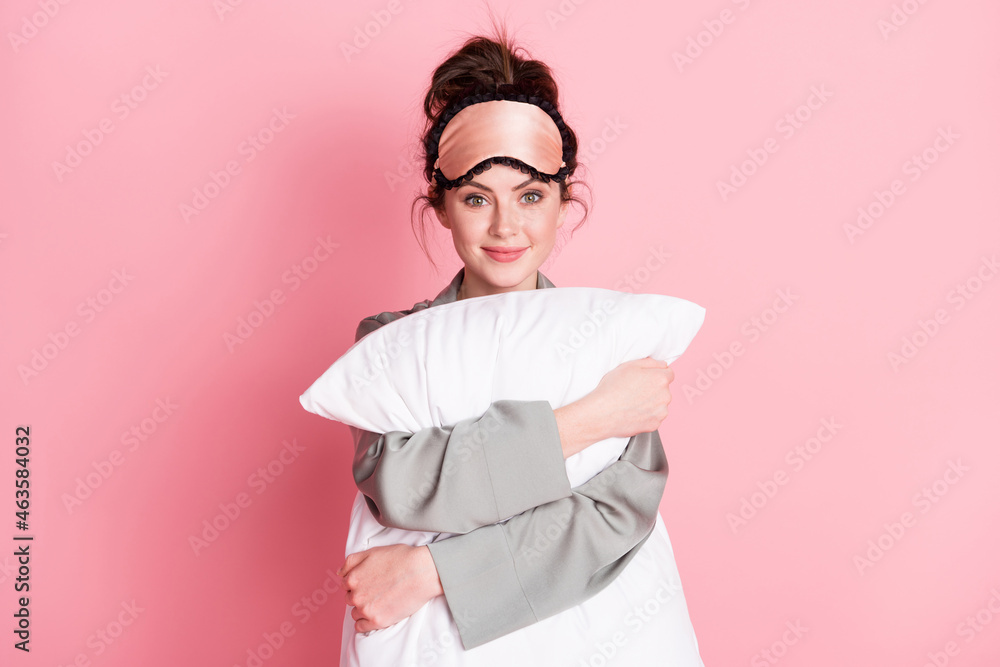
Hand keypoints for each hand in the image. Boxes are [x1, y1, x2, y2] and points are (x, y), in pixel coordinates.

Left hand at [337, 544, 443, 632]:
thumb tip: (339, 574)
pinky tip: (376, 614)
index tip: (370, 581)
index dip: (358, 582)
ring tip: (380, 601)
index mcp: (353, 578)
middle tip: (377, 590)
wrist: (422, 571)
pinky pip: (361, 627)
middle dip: (360, 595)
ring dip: (363, 608)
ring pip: (355, 613)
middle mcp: (356, 595)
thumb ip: (351, 562)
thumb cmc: (401, 559)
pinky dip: (365, 622)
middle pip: (350, 599)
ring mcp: (366, 610)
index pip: (345, 584)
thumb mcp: (372, 552)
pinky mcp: (378, 621)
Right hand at [553, 357, 673, 457]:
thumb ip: (650, 363)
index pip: (669, 373)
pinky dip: (647, 415)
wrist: (602, 413)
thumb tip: (662, 365)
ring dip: (651, 403)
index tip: (646, 379)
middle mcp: (665, 396)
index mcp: (660, 379)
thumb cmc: (612, 389)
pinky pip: (654, 417)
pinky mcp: (655, 424)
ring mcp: (661, 412)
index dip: (656, 374)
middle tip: (635, 391)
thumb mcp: (629, 366)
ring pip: (660, 404)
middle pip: (664, 390)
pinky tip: (633, 412)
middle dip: (653, 389)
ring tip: (633, 403)